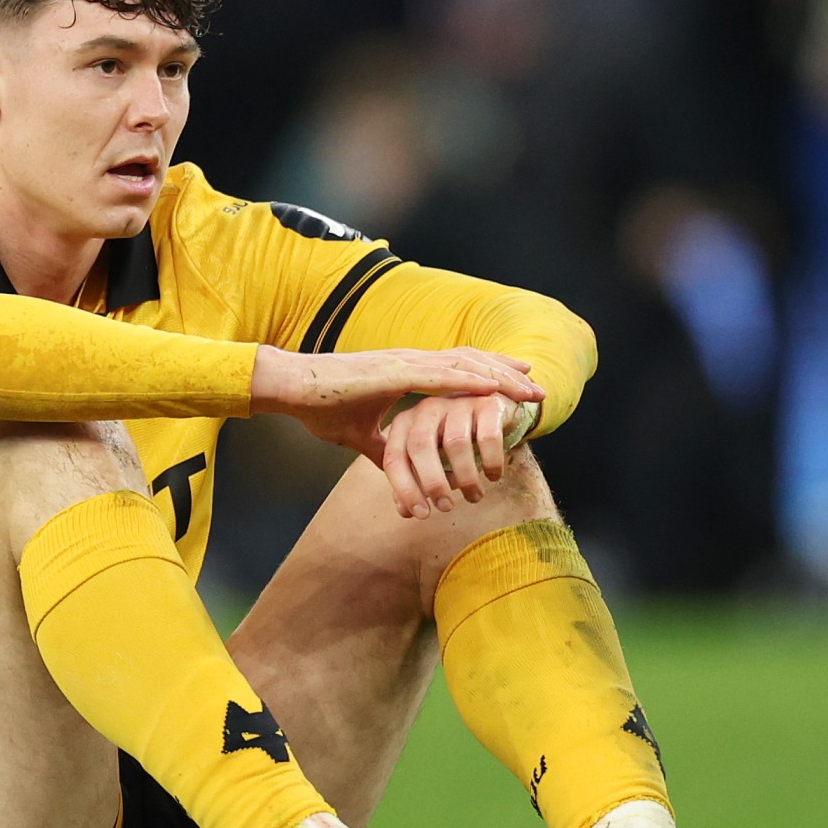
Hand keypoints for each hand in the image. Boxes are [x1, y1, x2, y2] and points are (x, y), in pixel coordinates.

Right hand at [248, 345, 543, 517]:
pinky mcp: (392, 373)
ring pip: (463, 366)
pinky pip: (439, 376)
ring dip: (499, 376)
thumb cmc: (319, 406)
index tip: (517, 379)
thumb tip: (397, 466)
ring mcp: (402, 364)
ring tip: (529, 387)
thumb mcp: (358, 435)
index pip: (456, 366)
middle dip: (506, 372)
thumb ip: (382, 448)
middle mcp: (409, 361)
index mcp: (403, 370)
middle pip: (470, 362)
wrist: (289, 387)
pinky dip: (469, 380)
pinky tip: (492, 385)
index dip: (489, 370)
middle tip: (538, 386)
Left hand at [370, 390, 545, 518]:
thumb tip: (404, 510)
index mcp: (405, 423)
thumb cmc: (452, 439)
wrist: (492, 411)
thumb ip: (414, 482)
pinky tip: (493, 476)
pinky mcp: (487, 405)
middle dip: (432, 483)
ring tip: (474, 496)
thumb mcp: (430, 460)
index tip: (421, 514)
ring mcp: (456, 403)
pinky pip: (488, 436)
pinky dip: (491, 461)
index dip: (404, 489)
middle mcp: (426, 409)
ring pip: (455, 443)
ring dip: (466, 477)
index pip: (393, 457)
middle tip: (447, 507)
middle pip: (420, 446)